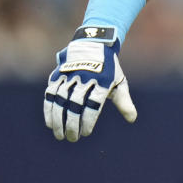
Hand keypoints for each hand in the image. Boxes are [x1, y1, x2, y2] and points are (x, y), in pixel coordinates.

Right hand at [43, 27, 136, 141]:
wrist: (94, 43)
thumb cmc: (109, 69)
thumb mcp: (119, 82)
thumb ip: (124, 102)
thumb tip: (132, 119)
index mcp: (103, 81)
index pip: (93, 104)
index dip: (88, 120)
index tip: (86, 133)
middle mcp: (85, 77)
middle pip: (76, 104)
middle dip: (72, 123)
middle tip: (72, 138)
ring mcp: (70, 75)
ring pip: (61, 100)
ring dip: (58, 119)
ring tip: (60, 135)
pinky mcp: (58, 74)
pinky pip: (51, 94)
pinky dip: (49, 109)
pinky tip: (50, 124)